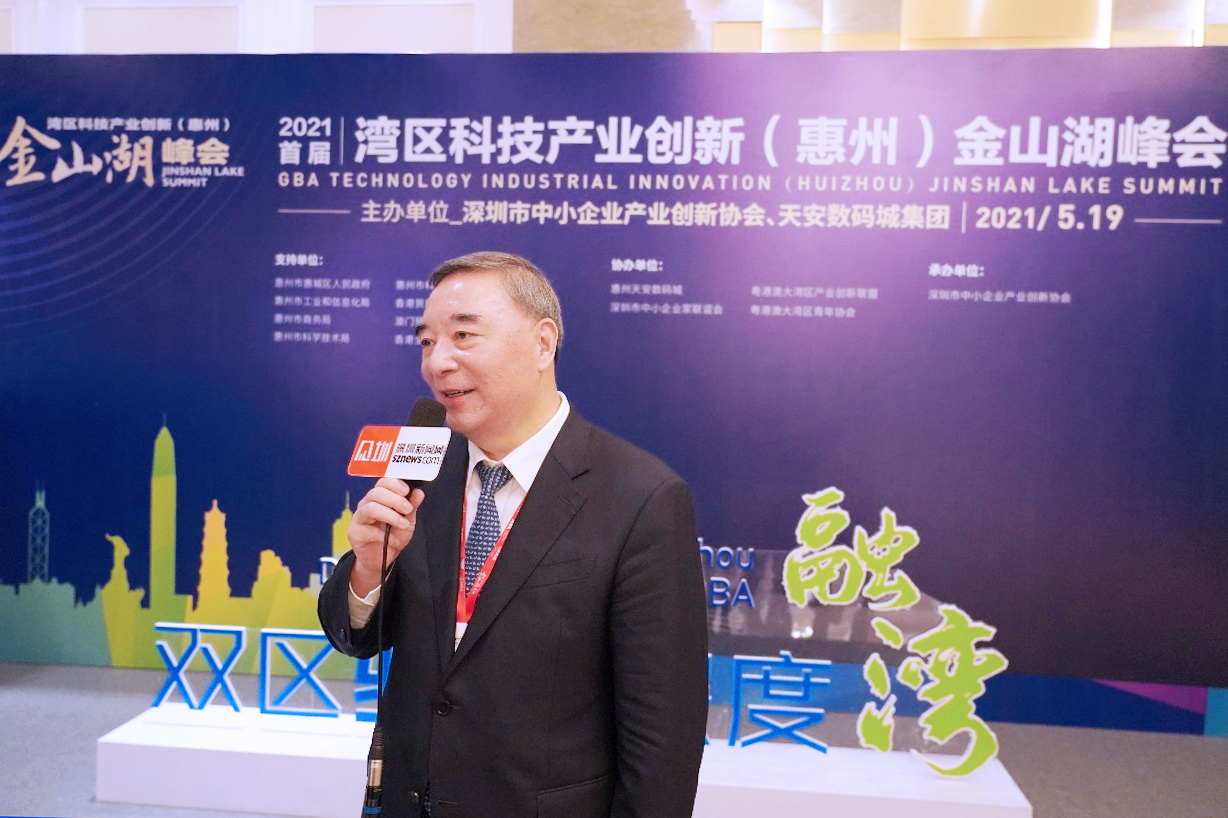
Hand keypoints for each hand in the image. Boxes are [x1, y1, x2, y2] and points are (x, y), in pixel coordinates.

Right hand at [348, 477, 425, 596]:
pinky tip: (393, 540)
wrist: (381, 560)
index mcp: (378, 498)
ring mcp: (359, 518)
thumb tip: (418, 492)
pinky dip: (384, 535)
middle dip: (395, 499)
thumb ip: (412, 506)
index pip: (382, 482)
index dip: (394, 484)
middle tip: (408, 509)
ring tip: (403, 524)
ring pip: (371, 508)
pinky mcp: (354, 533)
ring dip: (390, 515)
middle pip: (376, 493)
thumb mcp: (407, 521)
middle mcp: (366, 505)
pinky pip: (368, 530)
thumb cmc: (392, 537)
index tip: (407, 491)